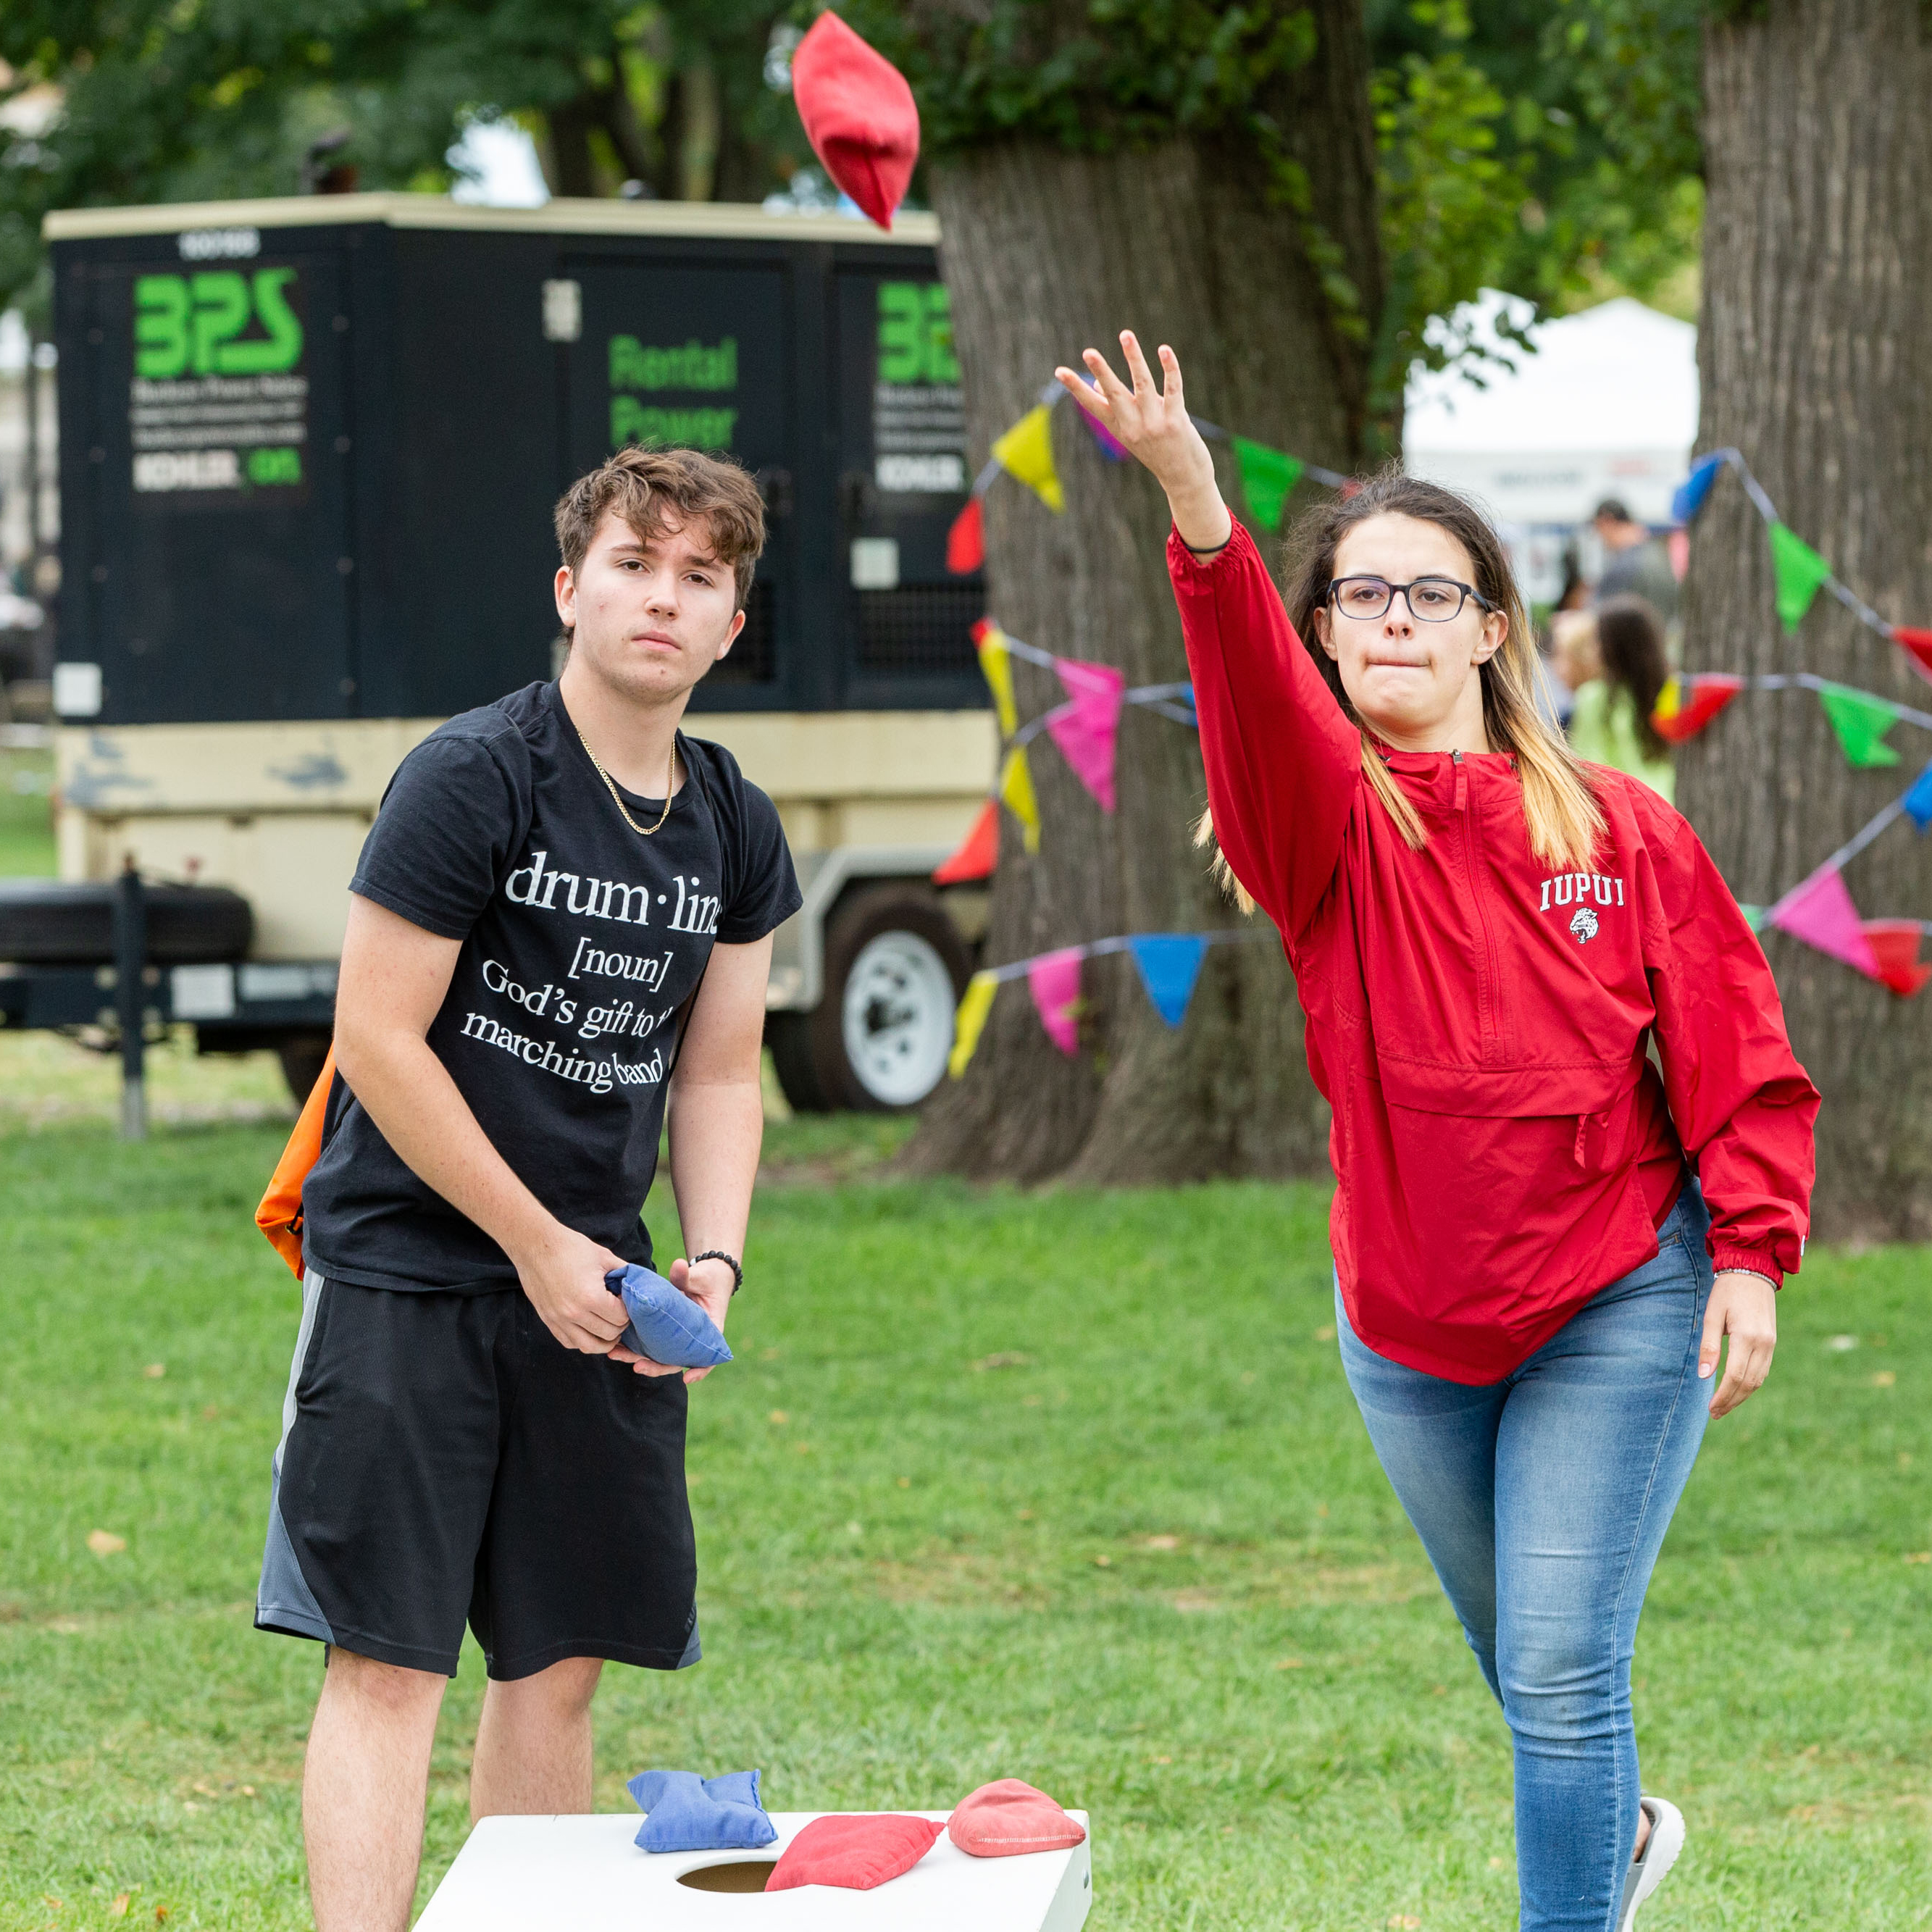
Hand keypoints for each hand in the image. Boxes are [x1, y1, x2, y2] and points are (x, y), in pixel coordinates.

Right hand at [513, 1222, 632, 1355]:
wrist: (535, 1245)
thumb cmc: (570, 1248)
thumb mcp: (604, 1257)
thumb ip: (623, 1274)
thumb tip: (637, 1286)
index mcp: (590, 1297)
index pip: (621, 1318)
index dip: (628, 1310)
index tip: (624, 1301)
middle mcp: (574, 1313)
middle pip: (609, 1335)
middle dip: (620, 1325)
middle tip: (619, 1313)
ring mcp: (559, 1320)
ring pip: (589, 1346)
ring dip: (604, 1340)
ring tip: (609, 1327)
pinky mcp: (548, 1321)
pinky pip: (570, 1343)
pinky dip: (583, 1341)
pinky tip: (589, 1329)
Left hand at [606, 1254, 734, 1381]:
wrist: (703, 1277)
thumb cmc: (707, 1279)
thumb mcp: (701, 1277)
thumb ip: (687, 1276)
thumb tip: (678, 1265)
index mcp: (707, 1331)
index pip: (707, 1357)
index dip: (699, 1371)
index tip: (687, 1378)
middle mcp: (690, 1340)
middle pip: (675, 1362)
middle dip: (655, 1367)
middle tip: (637, 1366)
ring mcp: (674, 1338)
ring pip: (657, 1356)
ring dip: (636, 1358)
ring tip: (615, 1354)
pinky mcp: (661, 1332)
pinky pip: (648, 1344)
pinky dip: (633, 1348)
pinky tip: (616, 1346)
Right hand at [1054, 332, 1230, 550]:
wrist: (1183, 479)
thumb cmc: (1156, 450)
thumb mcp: (1132, 432)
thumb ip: (1116, 408)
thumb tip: (1096, 385)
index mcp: (1119, 427)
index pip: (1092, 405)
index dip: (1076, 388)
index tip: (1059, 371)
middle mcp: (1133, 425)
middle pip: (1114, 393)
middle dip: (1101, 371)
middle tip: (1088, 352)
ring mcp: (1154, 424)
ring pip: (1143, 384)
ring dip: (1133, 358)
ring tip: (1125, 335)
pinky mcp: (1176, 420)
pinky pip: (1172, 389)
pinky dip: (1169, 368)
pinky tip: (1163, 350)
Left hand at [1700, 1270, 1776, 1416]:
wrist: (1753, 1273)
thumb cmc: (1726, 1293)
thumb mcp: (1712, 1316)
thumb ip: (1709, 1346)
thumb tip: (1703, 1375)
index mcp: (1746, 1337)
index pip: (1735, 1376)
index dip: (1723, 1395)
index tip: (1710, 1408)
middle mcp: (1763, 1344)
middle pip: (1748, 1383)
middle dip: (1732, 1401)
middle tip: (1715, 1413)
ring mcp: (1771, 1344)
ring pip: (1758, 1380)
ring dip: (1741, 1396)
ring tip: (1723, 1406)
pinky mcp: (1772, 1343)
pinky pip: (1763, 1370)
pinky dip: (1750, 1384)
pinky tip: (1737, 1389)